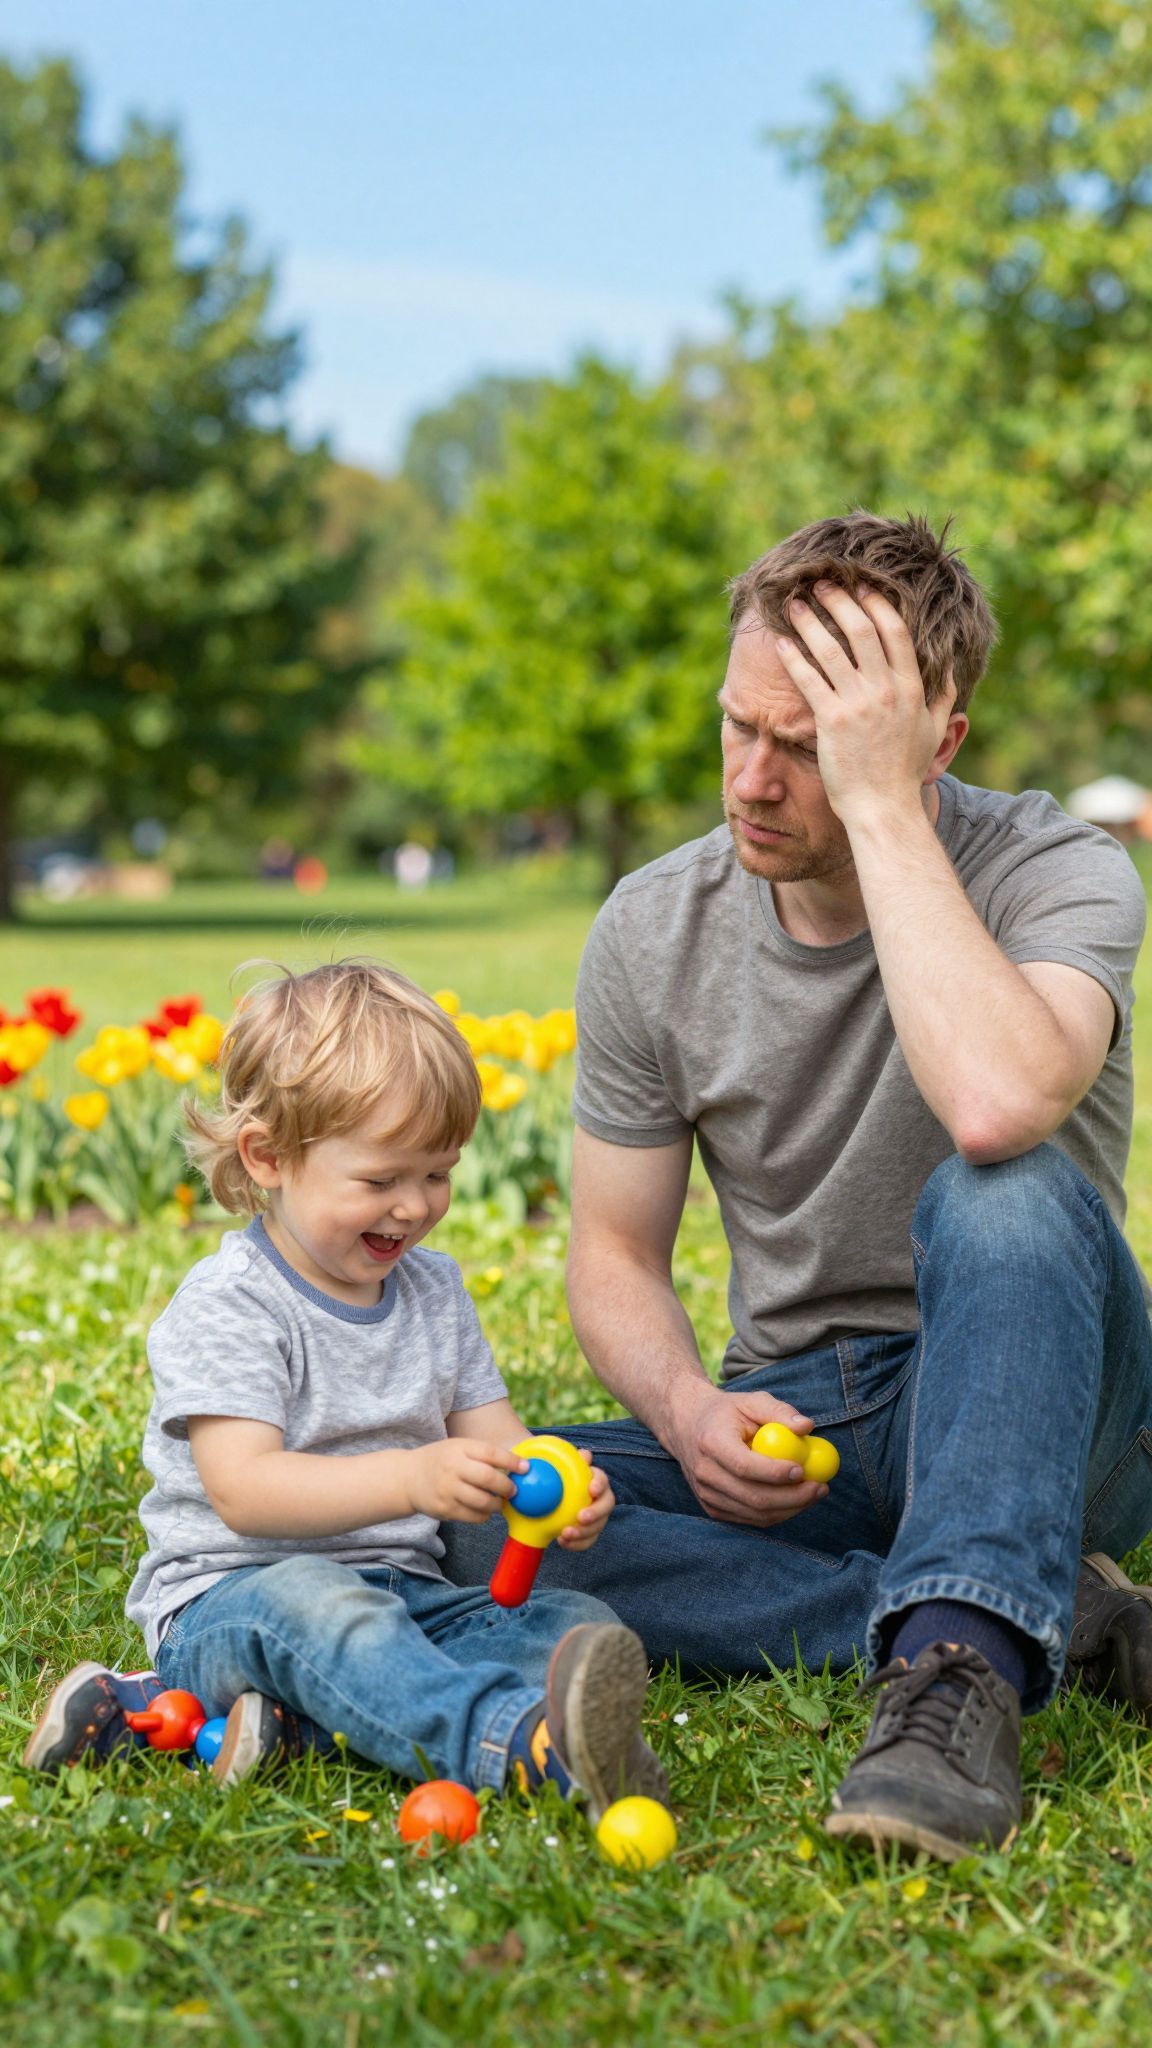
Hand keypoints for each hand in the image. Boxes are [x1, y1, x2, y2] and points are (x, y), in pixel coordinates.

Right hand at [407, 1438, 527, 1522]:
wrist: (408, 1478)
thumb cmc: (441, 1460)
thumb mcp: (458, 1447)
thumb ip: (482, 1454)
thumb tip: (517, 1465)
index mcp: (459, 1448)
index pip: (491, 1453)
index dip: (512, 1461)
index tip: (526, 1468)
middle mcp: (452, 1468)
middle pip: (488, 1479)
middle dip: (507, 1487)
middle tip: (514, 1491)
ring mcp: (447, 1490)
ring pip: (483, 1502)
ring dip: (497, 1504)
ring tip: (500, 1502)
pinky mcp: (445, 1509)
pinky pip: (473, 1516)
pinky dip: (484, 1515)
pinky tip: (484, 1509)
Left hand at [556, 1449, 614, 1551]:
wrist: (543, 1498)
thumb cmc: (552, 1479)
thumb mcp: (556, 1467)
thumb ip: (568, 1460)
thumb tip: (585, 1454)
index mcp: (594, 1480)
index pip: (602, 1479)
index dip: (600, 1484)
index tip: (591, 1489)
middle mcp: (599, 1499)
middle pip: (606, 1506)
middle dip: (596, 1512)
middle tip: (581, 1516)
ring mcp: (596, 1517)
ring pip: (598, 1526)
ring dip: (584, 1532)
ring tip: (565, 1534)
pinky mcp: (588, 1533)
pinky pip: (587, 1541)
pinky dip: (576, 1544)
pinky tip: (561, 1542)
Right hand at [665, 1383, 828, 1526]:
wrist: (687, 1426)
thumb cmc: (726, 1413)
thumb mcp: (751, 1401)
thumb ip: (780, 1411)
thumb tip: (808, 1427)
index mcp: (712, 1443)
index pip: (745, 1466)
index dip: (775, 1473)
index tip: (803, 1470)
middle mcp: (705, 1473)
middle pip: (753, 1497)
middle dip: (793, 1498)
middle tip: (820, 1487)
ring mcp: (706, 1495)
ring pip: (755, 1514)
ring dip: (791, 1509)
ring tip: (815, 1492)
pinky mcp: (712, 1509)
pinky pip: (751, 1519)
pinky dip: (777, 1514)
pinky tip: (794, 1499)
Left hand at [776, 583, 961, 826]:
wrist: (883, 808)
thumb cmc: (906, 773)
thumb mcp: (934, 732)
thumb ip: (943, 698)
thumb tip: (949, 672)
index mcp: (911, 687)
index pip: (895, 631)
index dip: (875, 604)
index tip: (861, 587)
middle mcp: (885, 689)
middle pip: (860, 629)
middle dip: (839, 600)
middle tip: (820, 583)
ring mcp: (858, 704)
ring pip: (830, 648)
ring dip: (810, 620)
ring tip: (794, 604)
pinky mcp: (831, 721)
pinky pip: (809, 679)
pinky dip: (794, 657)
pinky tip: (781, 643)